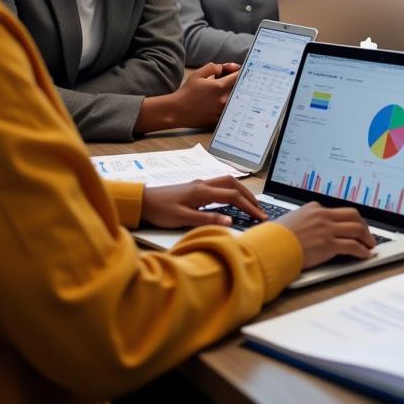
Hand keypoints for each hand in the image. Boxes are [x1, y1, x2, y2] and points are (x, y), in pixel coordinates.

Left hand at [141, 174, 265, 227]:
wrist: (143, 201)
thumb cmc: (160, 211)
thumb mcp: (183, 219)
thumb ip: (207, 219)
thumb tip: (230, 220)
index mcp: (202, 191)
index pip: (233, 196)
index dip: (249, 206)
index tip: (260, 216)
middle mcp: (203, 184)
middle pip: (234, 184)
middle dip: (249, 195)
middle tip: (260, 208)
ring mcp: (200, 185)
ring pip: (227, 182)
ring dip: (241, 191)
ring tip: (250, 204)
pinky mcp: (195, 188)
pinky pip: (219, 186)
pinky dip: (231, 191)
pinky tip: (231, 200)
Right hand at [171, 63, 240, 128]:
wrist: (177, 111)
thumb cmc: (187, 92)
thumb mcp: (198, 74)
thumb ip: (213, 67)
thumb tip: (222, 68)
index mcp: (220, 86)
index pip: (238, 76)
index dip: (239, 72)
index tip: (238, 71)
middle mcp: (224, 99)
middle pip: (240, 88)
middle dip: (236, 83)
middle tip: (230, 81)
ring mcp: (223, 111)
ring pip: (236, 100)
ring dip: (233, 94)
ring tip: (222, 92)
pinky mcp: (220, 119)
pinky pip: (230, 110)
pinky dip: (229, 105)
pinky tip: (219, 102)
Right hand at [278, 203, 376, 268]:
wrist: (270, 247)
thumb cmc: (276, 239)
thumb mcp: (293, 221)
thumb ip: (307, 222)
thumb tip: (316, 230)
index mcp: (314, 208)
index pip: (338, 211)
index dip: (350, 220)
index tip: (354, 227)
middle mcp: (322, 216)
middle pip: (352, 215)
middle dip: (363, 225)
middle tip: (367, 234)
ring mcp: (326, 229)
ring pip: (356, 228)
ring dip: (366, 237)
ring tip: (370, 245)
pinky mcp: (328, 244)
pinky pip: (352, 245)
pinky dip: (362, 250)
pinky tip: (365, 254)